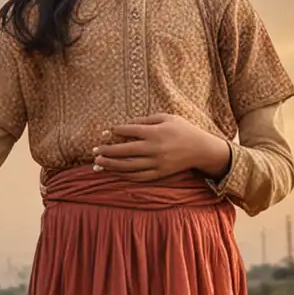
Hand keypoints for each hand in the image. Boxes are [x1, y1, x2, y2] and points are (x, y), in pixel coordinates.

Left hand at [91, 114, 227, 180]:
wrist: (200, 149)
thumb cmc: (182, 129)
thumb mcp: (166, 117)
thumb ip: (145, 120)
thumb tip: (125, 125)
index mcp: (155, 132)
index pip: (129, 131)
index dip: (115, 131)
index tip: (105, 132)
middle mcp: (154, 149)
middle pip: (125, 151)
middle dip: (107, 152)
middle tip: (93, 152)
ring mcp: (156, 163)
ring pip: (129, 166)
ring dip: (111, 166)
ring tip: (97, 164)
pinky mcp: (159, 174)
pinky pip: (138, 177)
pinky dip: (124, 175)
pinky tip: (114, 172)